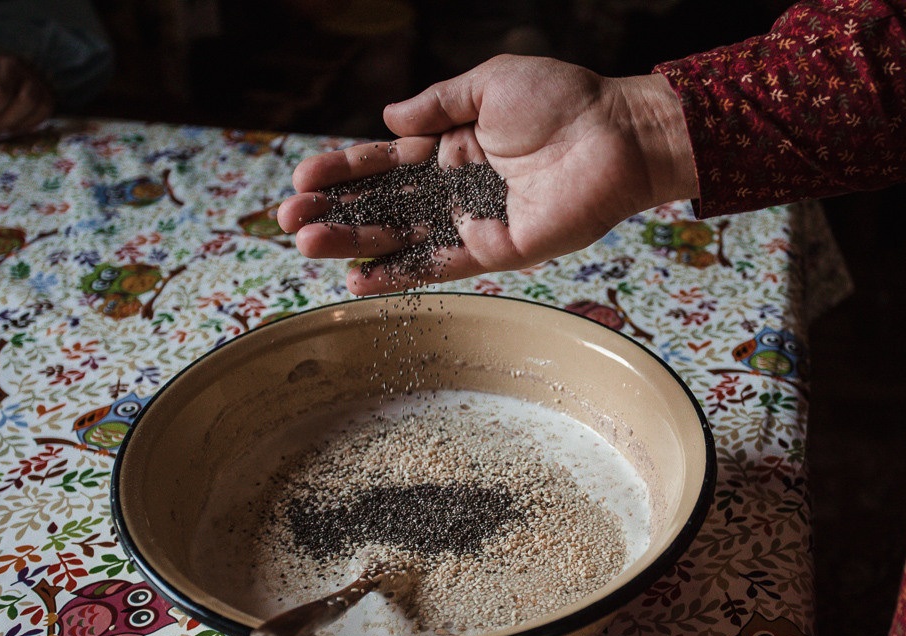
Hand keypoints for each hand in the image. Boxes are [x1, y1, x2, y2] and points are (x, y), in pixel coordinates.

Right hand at [278, 55, 697, 294]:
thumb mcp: (489, 84)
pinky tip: (358, 280)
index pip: (385, 163)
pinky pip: (440, 265)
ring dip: (354, 243)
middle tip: (288, 220)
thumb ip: (437, 104)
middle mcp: (458, 187)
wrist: (617, 133)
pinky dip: (400, 274)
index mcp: (453, 145)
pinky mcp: (497, 250)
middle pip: (383, 205)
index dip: (344, 171)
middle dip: (336, 211)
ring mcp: (474, 221)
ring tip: (306, 244)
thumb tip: (387, 118)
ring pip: (401, 237)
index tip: (303, 177)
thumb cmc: (563, 99)